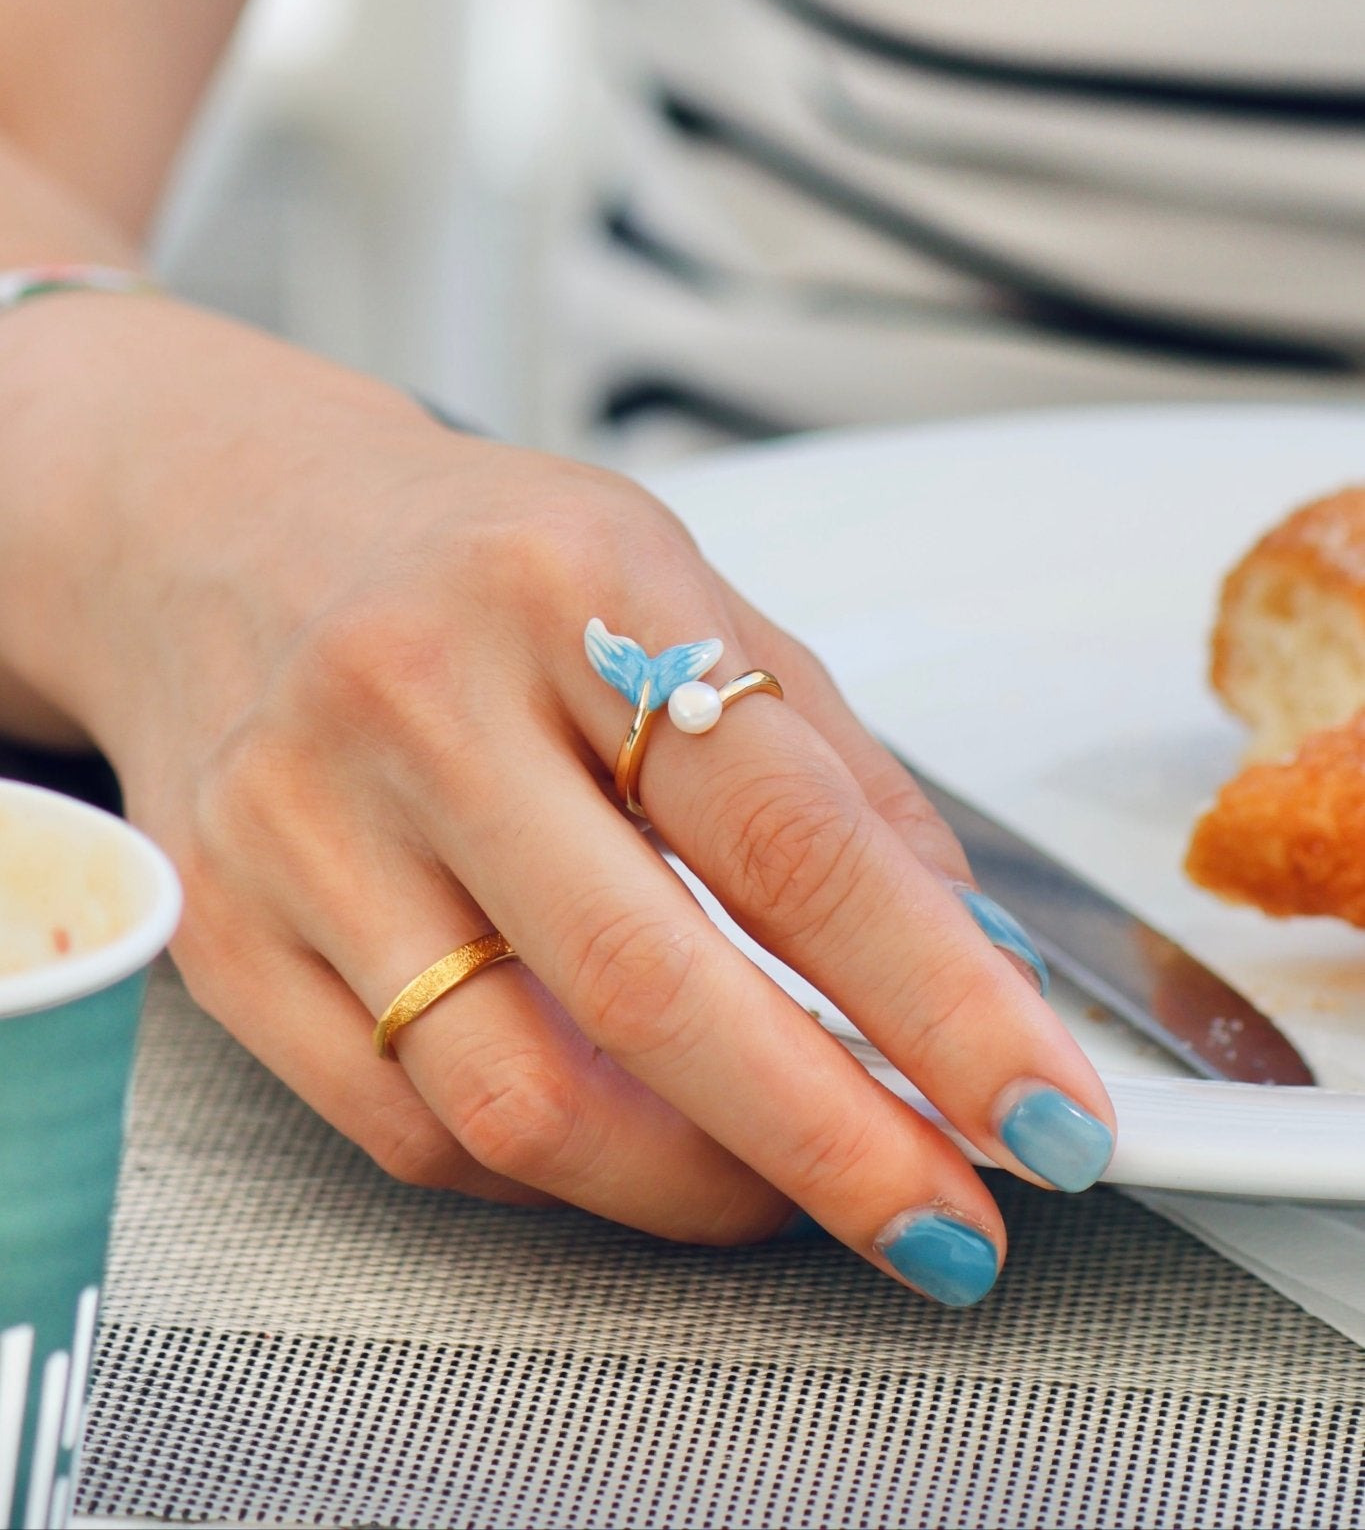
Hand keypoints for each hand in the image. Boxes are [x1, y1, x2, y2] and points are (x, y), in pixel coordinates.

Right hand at [3, 295, 1114, 1305]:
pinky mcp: (226, 934)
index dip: (938, 998)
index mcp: (570, 582)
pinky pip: (409, 1127)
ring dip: (698, 1189)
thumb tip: (959, 954)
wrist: (223, 530)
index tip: (1041, 1110)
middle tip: (949, 1223)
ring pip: (516, 1097)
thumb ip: (819, 762)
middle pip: (648, 986)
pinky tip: (630, 1139)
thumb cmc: (475, 560)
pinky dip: (555, 1172)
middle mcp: (418, 697)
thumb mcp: (674, 585)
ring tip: (796, 1192)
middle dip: (833, 1143)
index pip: (788, 830)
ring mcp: (300, 824)